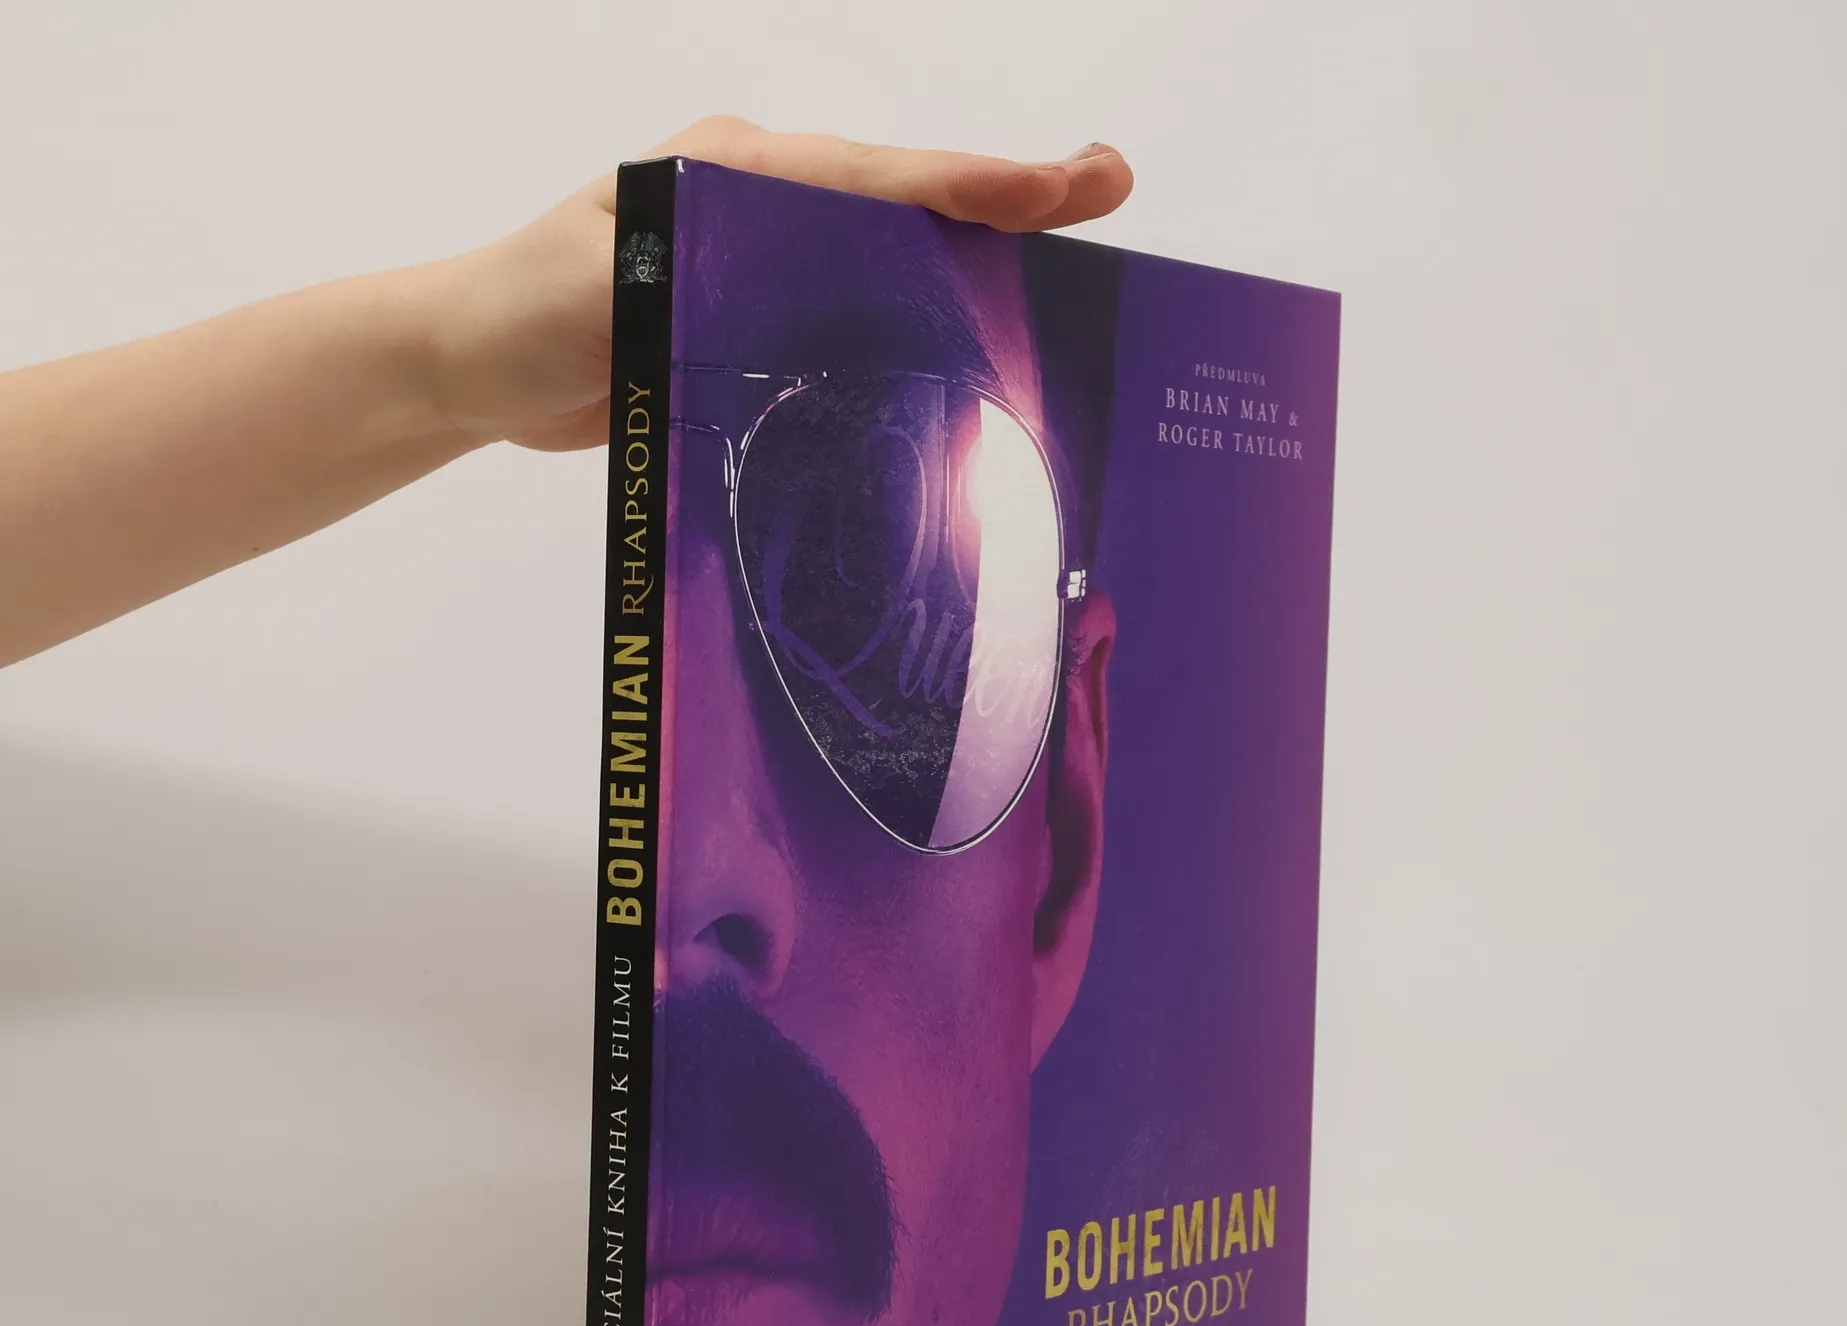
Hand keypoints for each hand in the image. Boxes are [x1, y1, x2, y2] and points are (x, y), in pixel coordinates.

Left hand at [420, 117, 1133, 452]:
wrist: (474, 366)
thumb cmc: (523, 313)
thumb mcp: (598, 288)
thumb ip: (687, 283)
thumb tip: (784, 297)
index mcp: (730, 172)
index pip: (869, 175)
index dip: (966, 182)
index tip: (1056, 184)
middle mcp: (761, 201)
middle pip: (902, 200)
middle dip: (1004, 199)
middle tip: (1106, 189)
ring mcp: (767, 261)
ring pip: (892, 255)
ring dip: (981, 258)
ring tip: (1073, 258)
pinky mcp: (762, 322)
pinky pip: (859, 317)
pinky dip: (926, 323)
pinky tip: (983, 348)